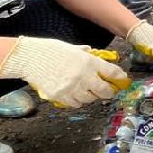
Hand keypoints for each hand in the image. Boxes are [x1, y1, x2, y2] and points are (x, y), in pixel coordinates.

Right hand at [0, 38, 129, 108]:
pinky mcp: (61, 96)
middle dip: (108, 92)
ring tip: (87, 90)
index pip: (112, 72)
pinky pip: (76, 104)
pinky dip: (78, 101)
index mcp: (88, 62)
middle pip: (104, 91)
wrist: (30, 58)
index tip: (122, 80)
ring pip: (90, 99)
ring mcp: (72, 88)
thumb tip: (95, 56)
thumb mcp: (73, 49)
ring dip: (91, 96)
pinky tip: (75, 94)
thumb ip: (86, 55)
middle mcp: (83, 76)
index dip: (119, 78)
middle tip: (108, 91)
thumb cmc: (51, 51)